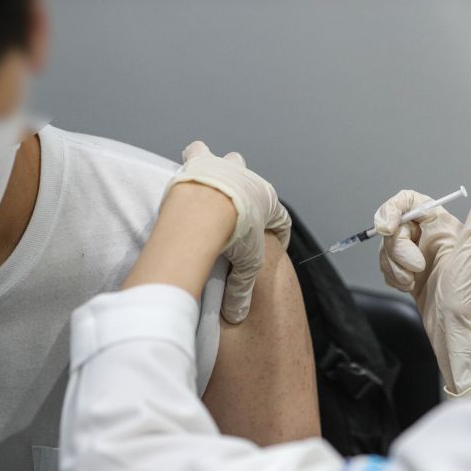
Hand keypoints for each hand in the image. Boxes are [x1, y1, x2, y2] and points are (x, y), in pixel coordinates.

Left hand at [167, 141, 291, 323]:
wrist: (205, 209)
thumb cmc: (232, 234)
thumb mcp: (245, 266)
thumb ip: (241, 290)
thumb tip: (237, 316)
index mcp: (269, 203)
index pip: (281, 219)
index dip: (279, 233)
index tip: (273, 242)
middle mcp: (251, 181)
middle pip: (257, 187)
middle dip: (254, 197)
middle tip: (245, 209)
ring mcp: (227, 168)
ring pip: (231, 163)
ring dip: (226, 168)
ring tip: (220, 174)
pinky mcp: (201, 161)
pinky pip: (198, 153)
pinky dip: (195, 156)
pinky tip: (189, 157)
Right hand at [374, 190, 460, 302]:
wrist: (454, 329)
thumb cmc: (466, 295)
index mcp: (443, 227)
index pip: (410, 202)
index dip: (393, 210)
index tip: (388, 228)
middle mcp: (429, 238)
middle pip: (395, 228)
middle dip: (398, 250)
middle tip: (417, 268)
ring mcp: (417, 256)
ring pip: (387, 249)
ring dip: (396, 267)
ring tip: (415, 281)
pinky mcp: (407, 273)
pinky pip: (386, 265)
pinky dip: (393, 277)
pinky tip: (409, 287)